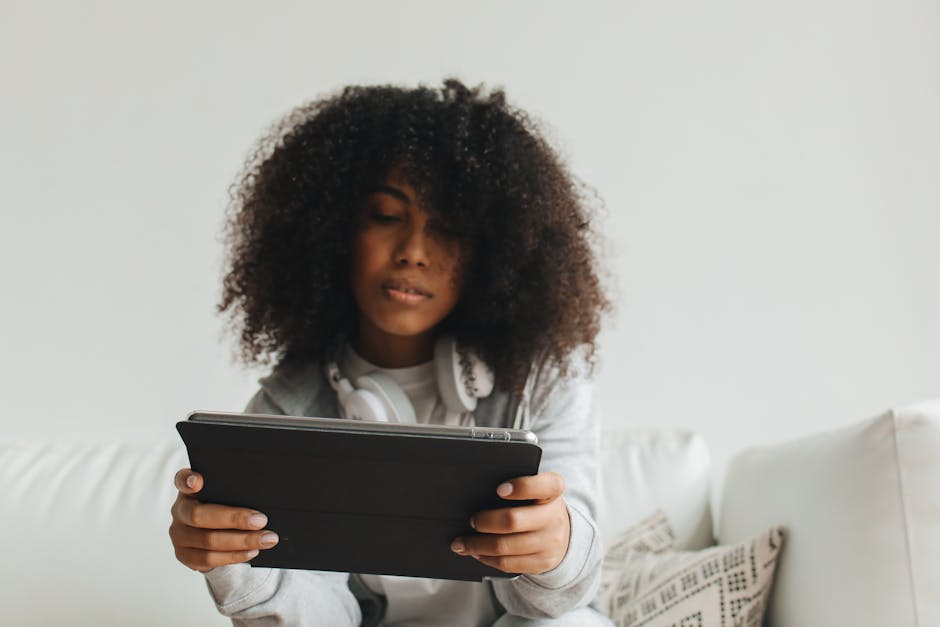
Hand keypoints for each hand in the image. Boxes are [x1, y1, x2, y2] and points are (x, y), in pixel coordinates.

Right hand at [168, 468, 279, 572]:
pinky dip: (234, 556)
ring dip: (242, 541)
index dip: (188, 480)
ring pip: (208, 541)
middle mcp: (180, 511)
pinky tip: (252, 551)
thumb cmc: (223, 509)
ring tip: (266, 539)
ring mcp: (179, 535)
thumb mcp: (226, 496)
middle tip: (261, 520)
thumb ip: (234, 491)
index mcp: (188, 490)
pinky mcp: (185, 555)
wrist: (211, 536)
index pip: (182, 480)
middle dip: (234, 519)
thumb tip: (262, 495)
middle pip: (200, 515)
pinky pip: (209, 559)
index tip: (198, 481)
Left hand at [451, 471, 570, 574]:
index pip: (546, 486)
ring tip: (461, 543)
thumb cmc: (537, 505)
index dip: (522, 487)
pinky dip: (487, 559)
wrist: (561, 534)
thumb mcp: (536, 491)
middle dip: (486, 521)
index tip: (499, 489)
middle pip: (514, 520)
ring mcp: (549, 543)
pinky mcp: (541, 563)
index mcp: (553, 492)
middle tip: (471, 521)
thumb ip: (517, 487)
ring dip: (478, 545)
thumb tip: (478, 493)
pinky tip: (477, 553)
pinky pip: (508, 564)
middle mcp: (554, 518)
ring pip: (506, 546)